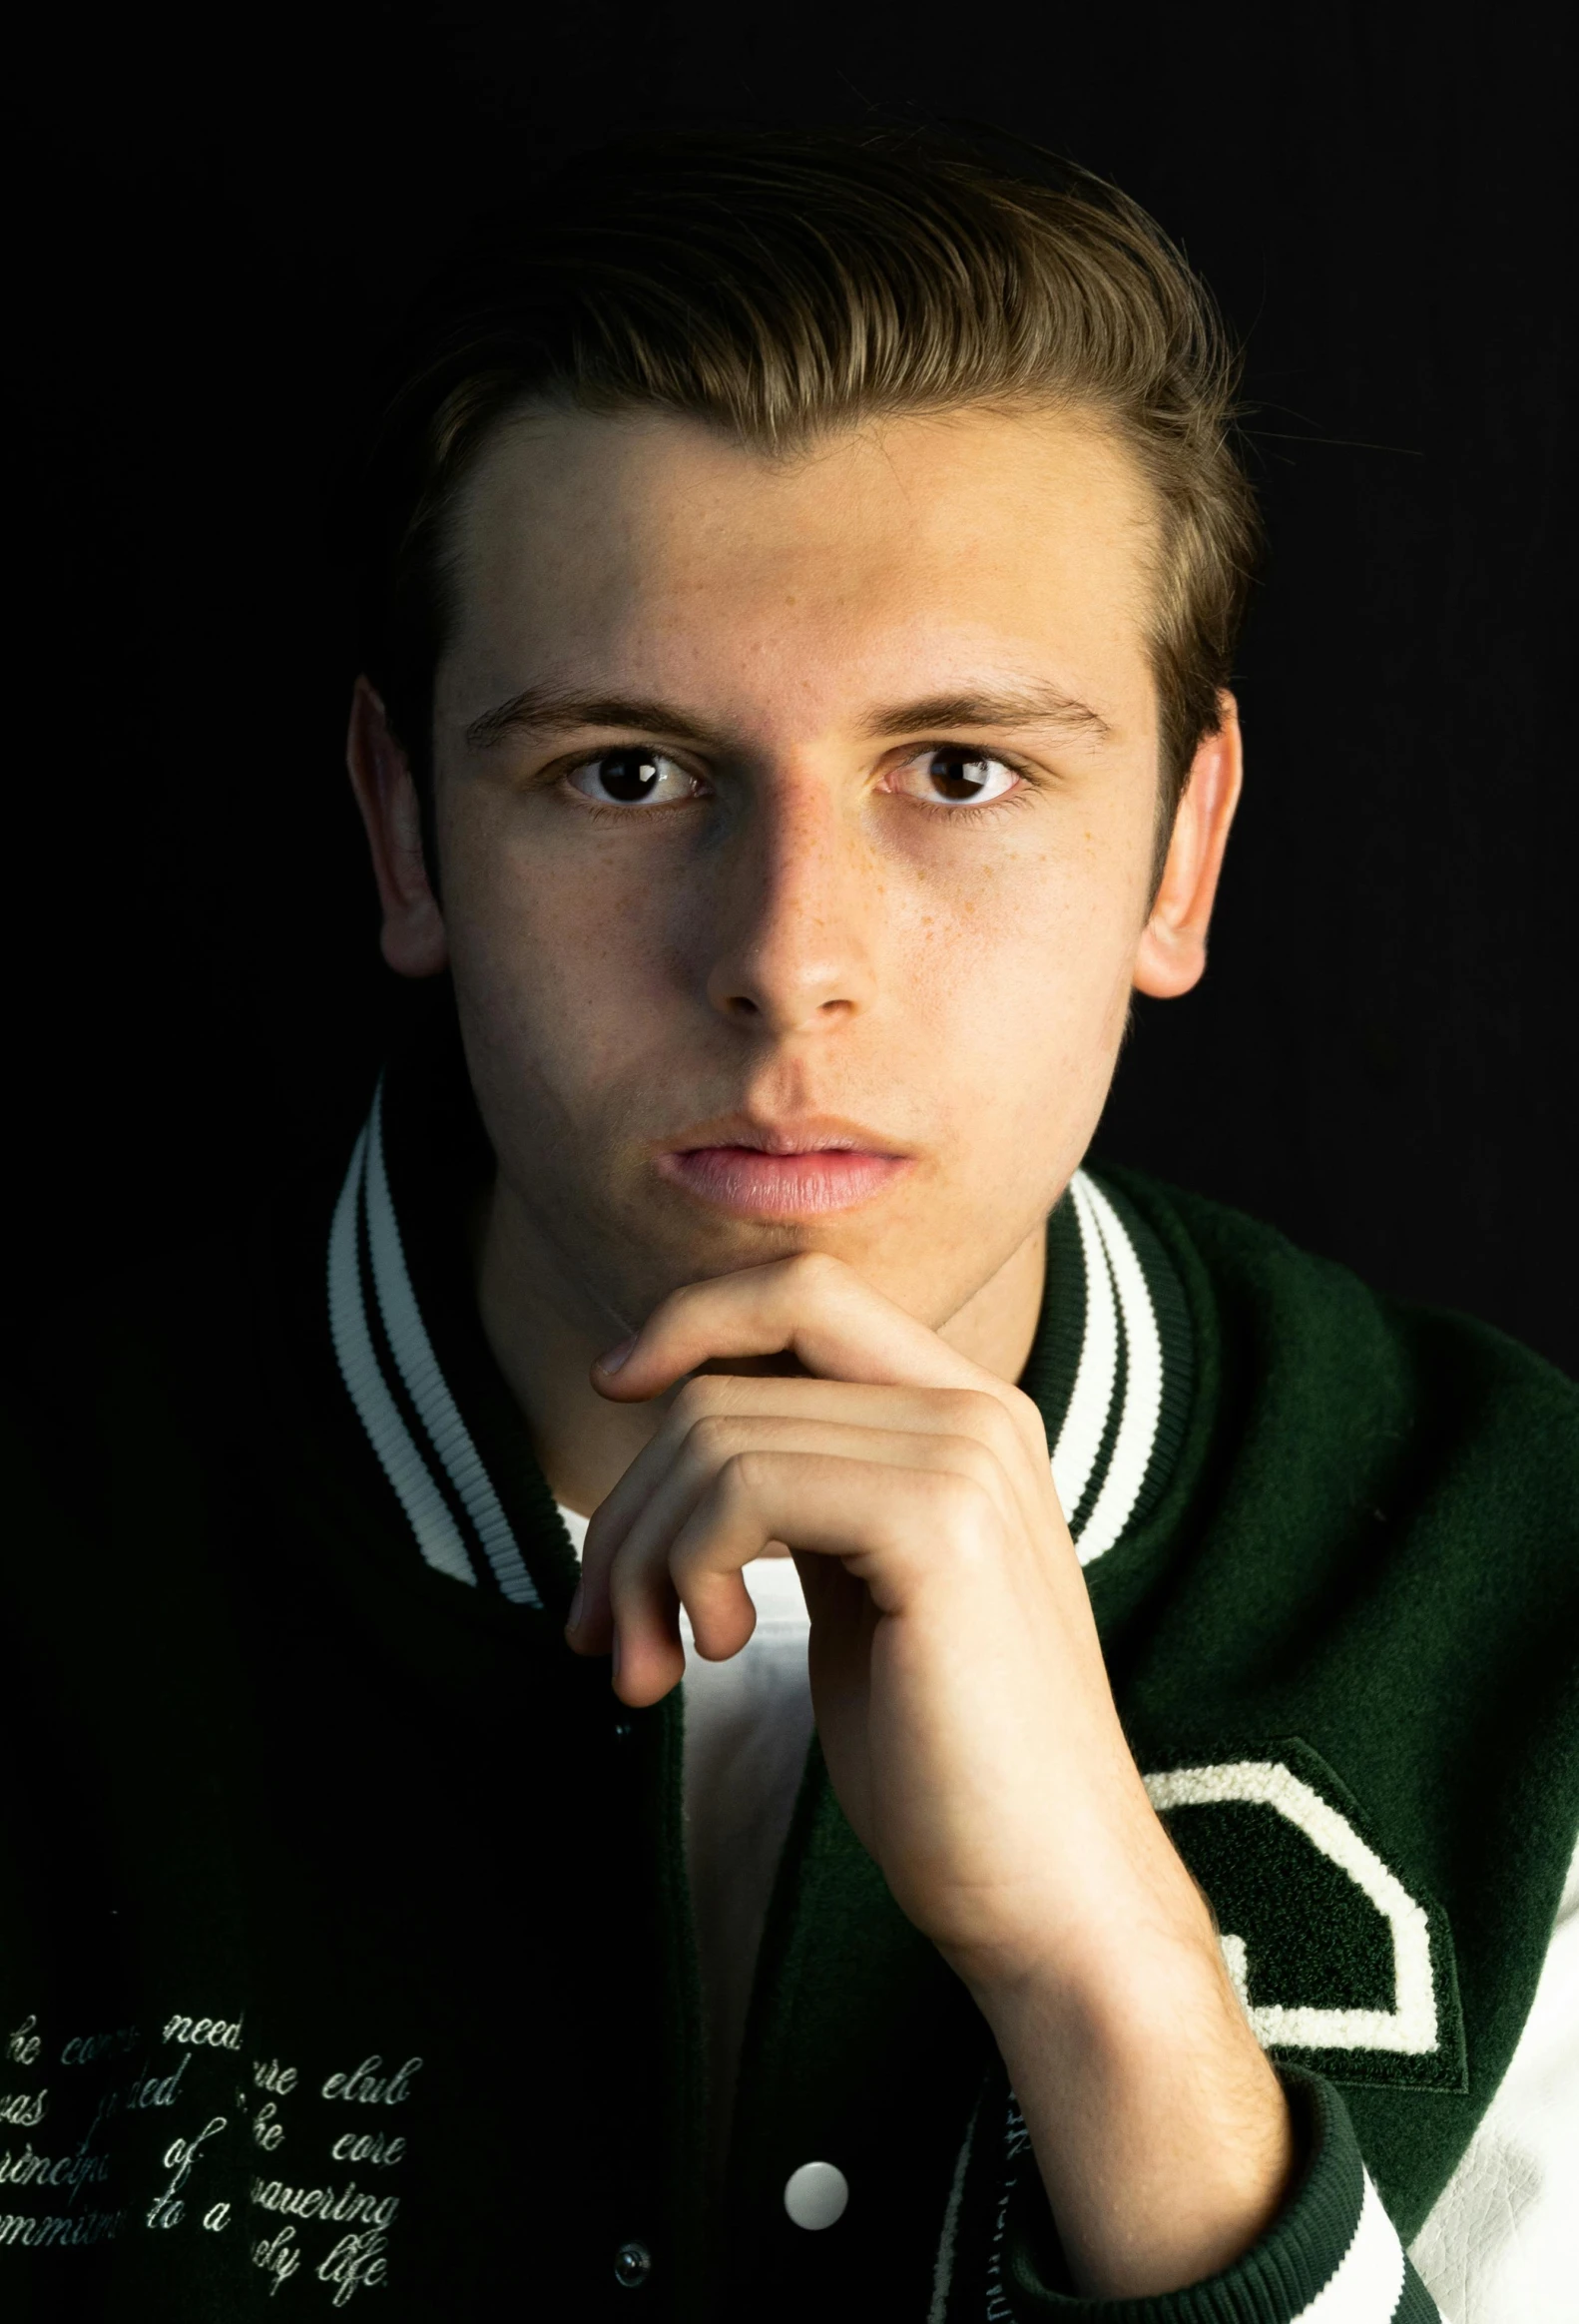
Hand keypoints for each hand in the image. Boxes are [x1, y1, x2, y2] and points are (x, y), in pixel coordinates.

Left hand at [568, 1252, 1292, 2295]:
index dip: (689, 1320)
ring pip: (718, 1432)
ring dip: (640, 1556)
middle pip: (732, 1373)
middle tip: (601, 1625)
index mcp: (966, 1416)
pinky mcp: (941, 1527)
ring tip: (648, 1667)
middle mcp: (976, 1413)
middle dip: (629, 1499)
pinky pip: (743, 1487)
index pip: (801, 1292)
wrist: (1051, 1897)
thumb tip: (676, 1432)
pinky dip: (685, 1567)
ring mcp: (965, 1461)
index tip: (612, 1390)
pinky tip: (710, 1652)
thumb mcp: (861, 1592)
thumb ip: (805, 1493)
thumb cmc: (945, 1767)